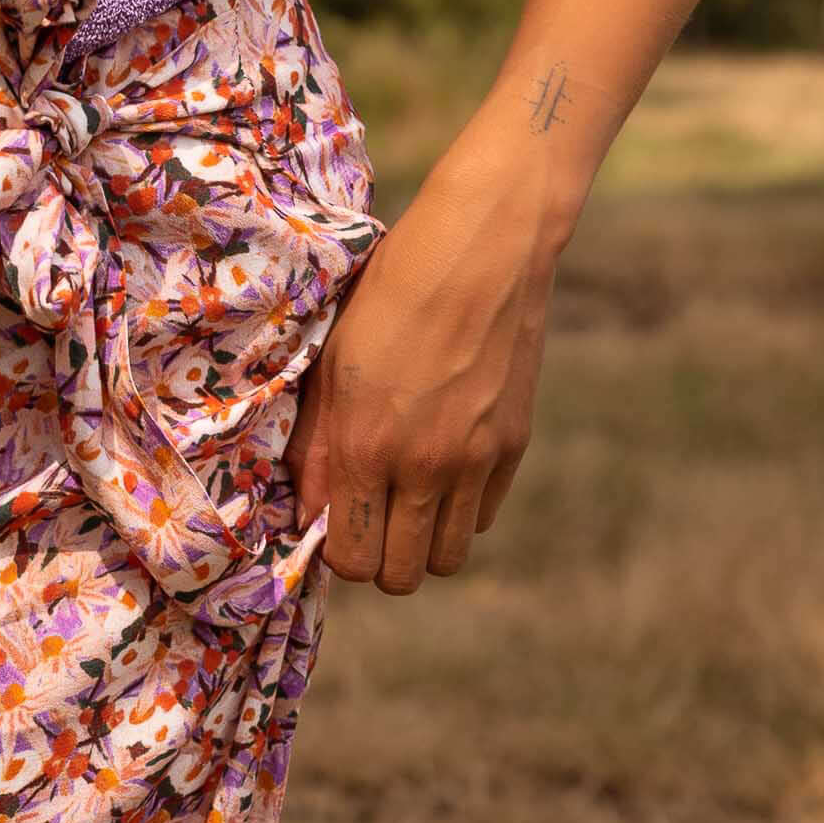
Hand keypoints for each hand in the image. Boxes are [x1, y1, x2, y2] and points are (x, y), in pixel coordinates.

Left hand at [288, 145, 560, 593]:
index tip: (335, 520)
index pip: (352, 561)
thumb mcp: (332, 362)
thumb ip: (317, 446)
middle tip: (370, 518)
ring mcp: (475, 461)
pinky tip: (445, 466)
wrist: (485, 246)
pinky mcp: (513, 445)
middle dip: (380, 558)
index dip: (338, 551)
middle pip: (402, 576)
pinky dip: (460, 509)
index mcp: (367, 445)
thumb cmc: (391, 292)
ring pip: (449, 559)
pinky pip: (482, 516)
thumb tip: (309, 512)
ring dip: (423, 542)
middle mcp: (424, 467)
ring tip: (408, 500)